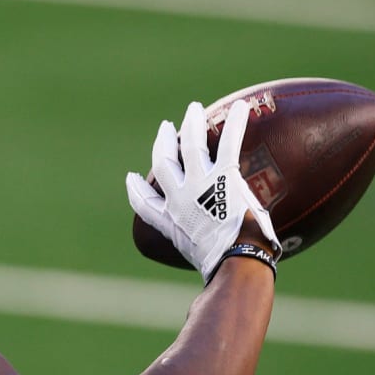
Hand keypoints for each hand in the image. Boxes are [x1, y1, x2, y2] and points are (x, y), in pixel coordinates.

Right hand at [127, 99, 279, 282]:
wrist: (235, 262)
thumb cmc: (226, 267)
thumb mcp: (201, 260)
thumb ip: (205, 250)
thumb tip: (224, 259)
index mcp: (171, 222)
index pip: (144, 203)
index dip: (135, 189)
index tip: (130, 178)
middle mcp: (179, 199)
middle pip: (162, 163)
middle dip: (162, 143)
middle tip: (167, 128)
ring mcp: (199, 185)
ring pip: (189, 145)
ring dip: (191, 124)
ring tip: (193, 109)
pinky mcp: (223, 176)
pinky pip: (228, 143)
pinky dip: (236, 123)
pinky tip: (244, 107)